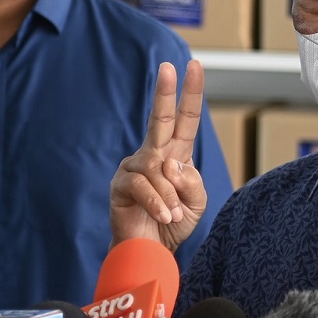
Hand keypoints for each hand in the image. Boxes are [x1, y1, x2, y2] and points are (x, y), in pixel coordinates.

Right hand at [110, 60, 207, 250]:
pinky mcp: (120, 183)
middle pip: (161, 119)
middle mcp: (154, 154)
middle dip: (165, 93)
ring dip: (171, 197)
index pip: (186, 119)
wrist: (150, 252)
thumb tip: (171, 163)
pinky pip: (143, 185)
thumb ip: (192, 181)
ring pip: (158, 168)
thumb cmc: (174, 223)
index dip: (191, 93)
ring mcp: (135, 166)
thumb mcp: (196, 202)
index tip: (194, 65)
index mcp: (176, 153)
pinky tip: (163, 216)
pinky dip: (158, 203)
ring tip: (172, 215)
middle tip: (167, 67)